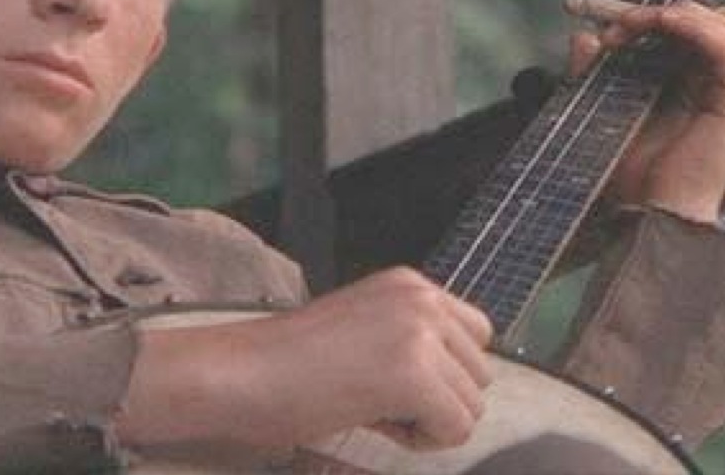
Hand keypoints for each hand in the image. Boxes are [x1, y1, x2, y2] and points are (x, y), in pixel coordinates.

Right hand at [117, 268, 492, 452]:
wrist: (244, 372)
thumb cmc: (290, 363)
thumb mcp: (364, 330)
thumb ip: (412, 342)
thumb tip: (454, 385)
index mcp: (409, 283)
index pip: (476, 335)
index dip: (444, 372)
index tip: (393, 382)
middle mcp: (422, 298)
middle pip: (480, 373)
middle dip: (439, 398)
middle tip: (379, 398)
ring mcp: (419, 332)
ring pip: (472, 404)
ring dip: (429, 421)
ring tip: (373, 407)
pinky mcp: (413, 373)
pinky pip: (457, 428)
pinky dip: (423, 441)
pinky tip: (377, 422)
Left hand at [564, 0, 724, 222]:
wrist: (649, 214)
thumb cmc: (626, 172)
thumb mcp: (598, 110)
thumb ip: (590, 72)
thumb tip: (581, 35)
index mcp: (680, 81)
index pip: (667, 29)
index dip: (632, 16)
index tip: (586, 13)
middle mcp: (708, 81)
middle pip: (691, 20)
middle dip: (644, 15)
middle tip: (610, 32)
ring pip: (709, 25)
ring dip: (664, 17)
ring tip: (626, 30)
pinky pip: (723, 48)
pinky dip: (692, 27)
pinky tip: (661, 23)